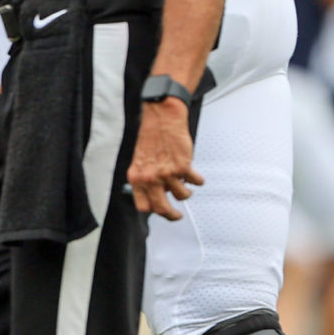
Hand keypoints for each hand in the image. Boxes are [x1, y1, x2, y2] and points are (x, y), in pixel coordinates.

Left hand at [127, 100, 201, 219]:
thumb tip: (155, 196)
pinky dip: (197, 180)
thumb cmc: (151, 137)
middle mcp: (150, 177)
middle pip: (162, 209)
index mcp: (136, 177)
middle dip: (172, 215)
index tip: (161, 210)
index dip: (154, 210)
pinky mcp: (183, 167)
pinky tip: (194, 174)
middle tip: (177, 215)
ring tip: (185, 182)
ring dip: (186, 191)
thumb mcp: (140, 161)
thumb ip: (145, 179)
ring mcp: (166, 173)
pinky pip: (195, 183)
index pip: (143, 206)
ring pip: (182, 196)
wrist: (161, 119)